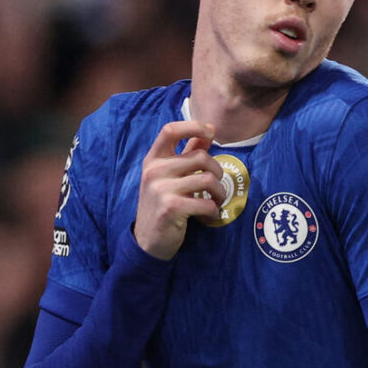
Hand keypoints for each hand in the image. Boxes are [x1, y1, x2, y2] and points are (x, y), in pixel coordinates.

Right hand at [132, 121, 224, 259]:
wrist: (147, 241)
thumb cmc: (162, 205)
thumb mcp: (169, 176)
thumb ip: (187, 153)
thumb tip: (208, 131)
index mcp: (153, 160)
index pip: (170, 130)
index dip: (193, 126)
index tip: (211, 131)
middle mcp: (154, 171)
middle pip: (201, 157)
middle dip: (218, 171)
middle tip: (216, 186)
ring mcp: (161, 189)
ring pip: (208, 179)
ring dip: (220, 193)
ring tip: (215, 202)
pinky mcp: (171, 208)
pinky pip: (206, 203)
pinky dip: (214, 211)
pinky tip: (209, 216)